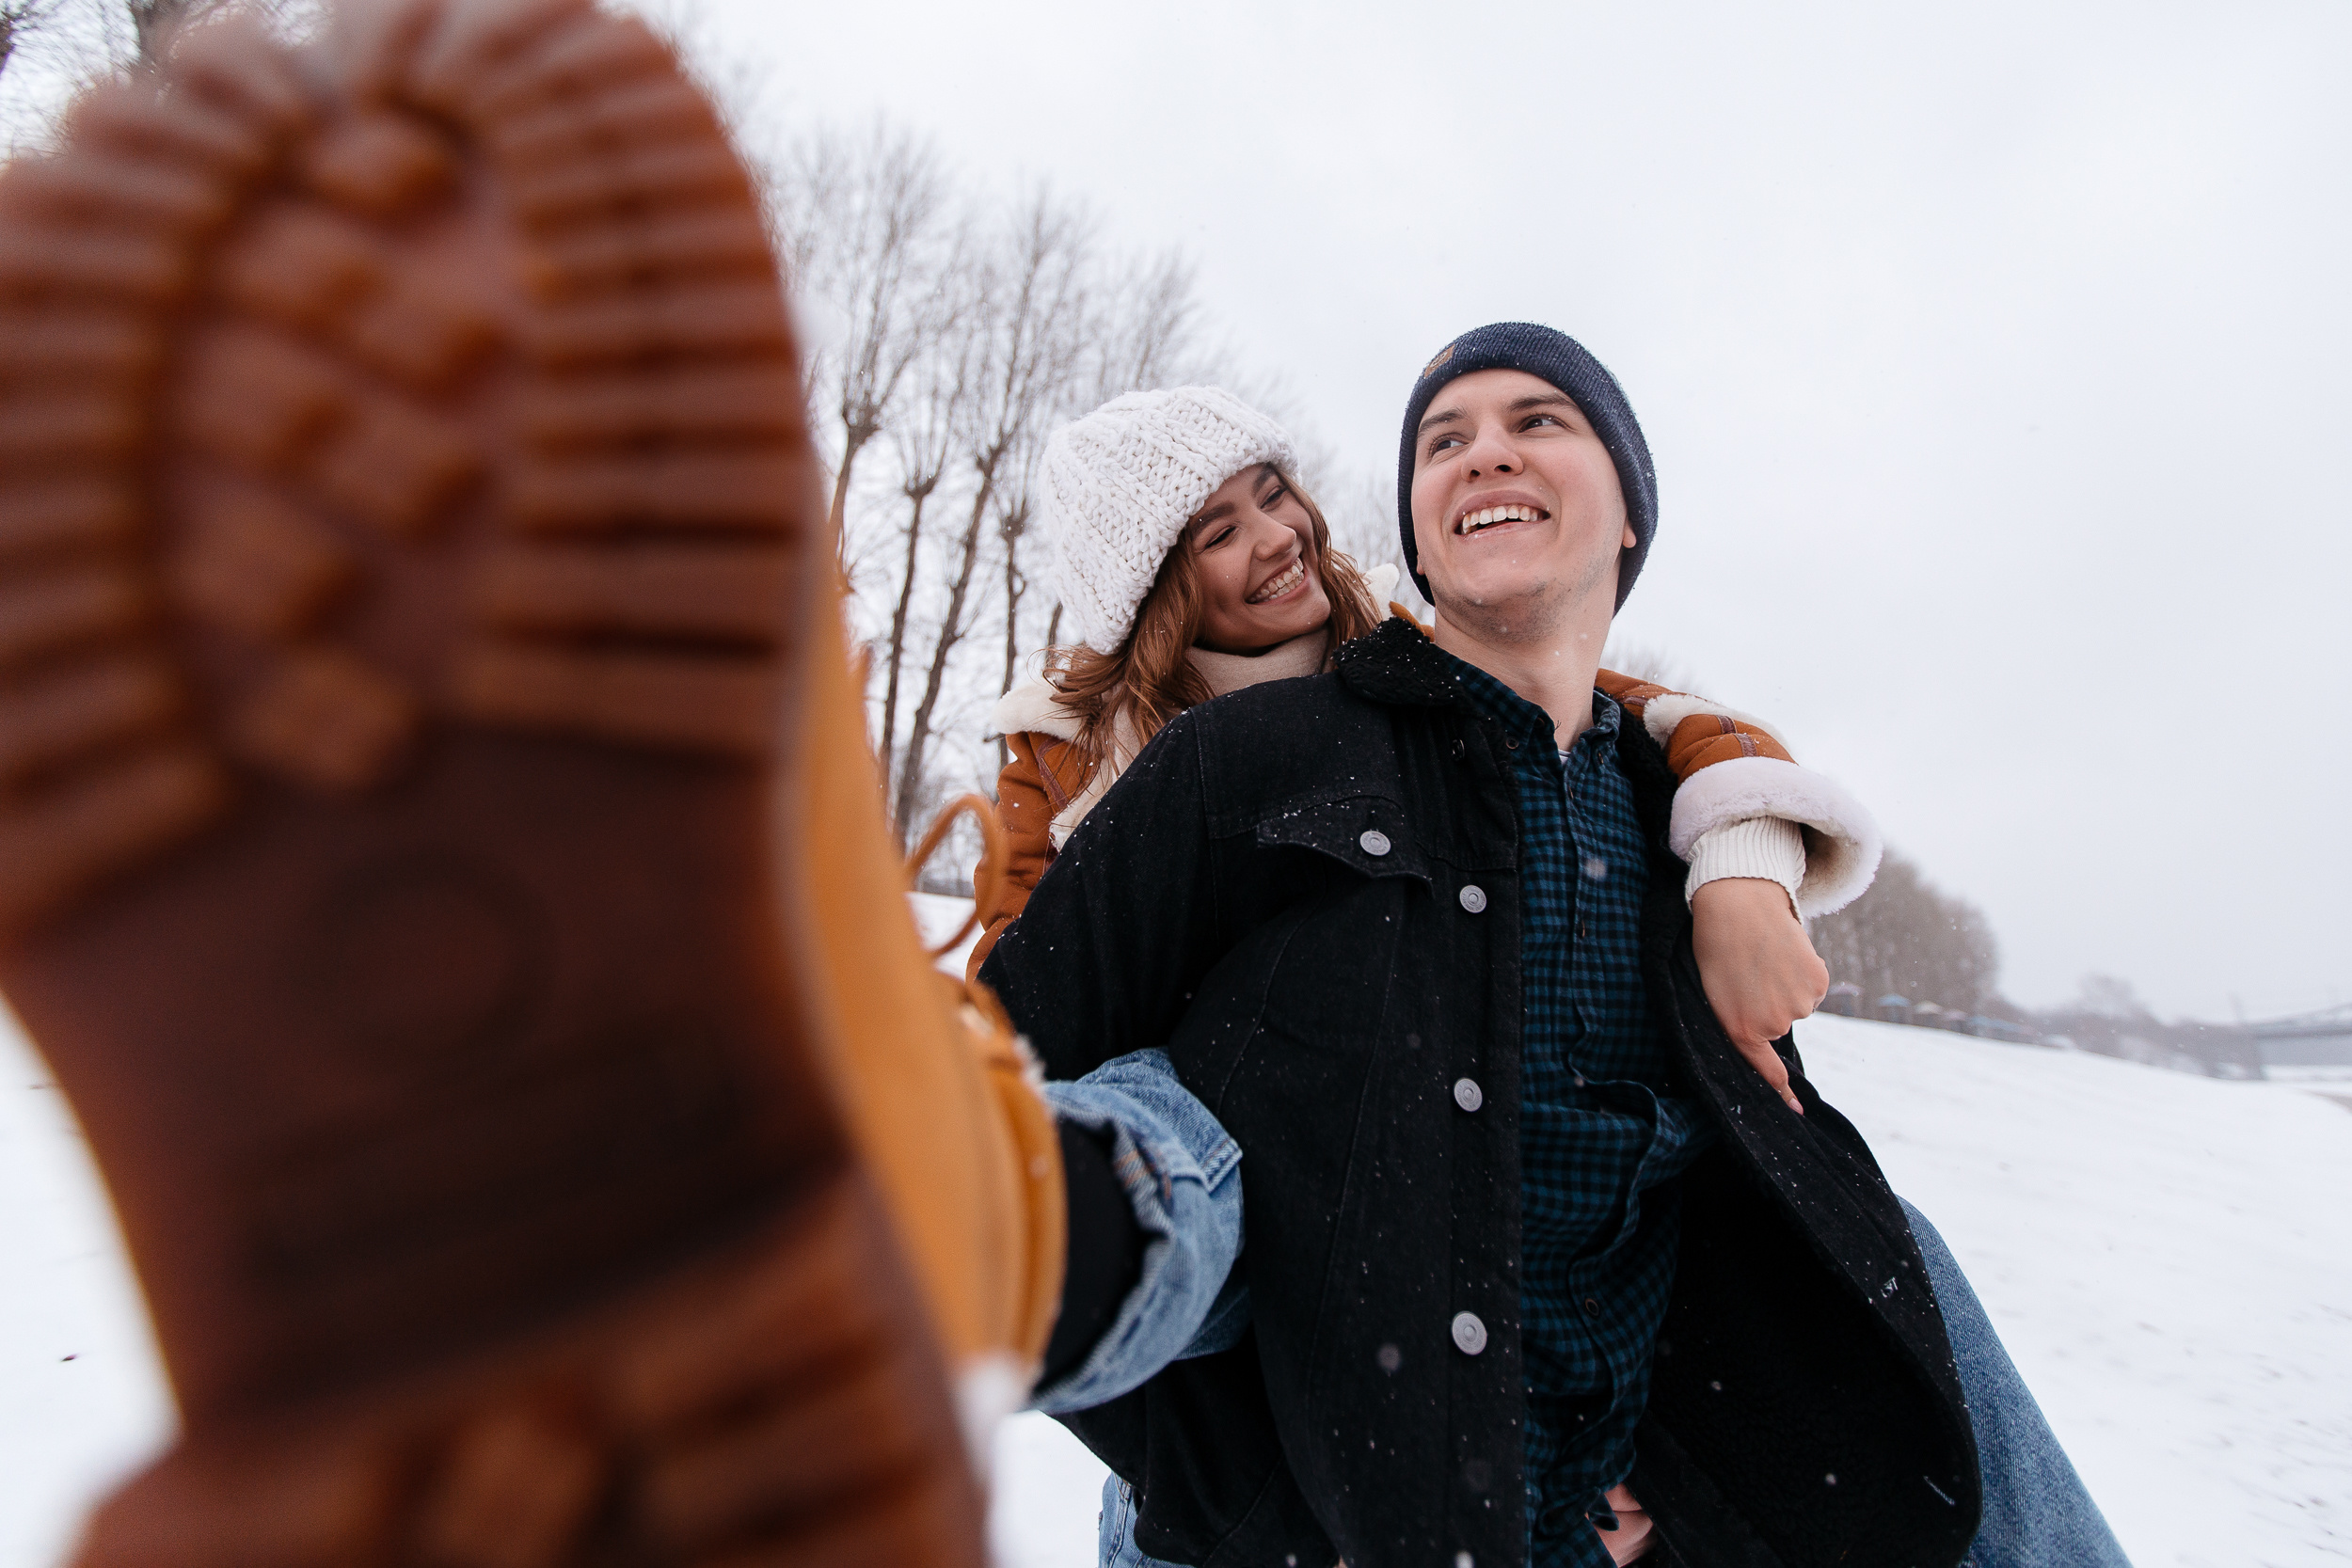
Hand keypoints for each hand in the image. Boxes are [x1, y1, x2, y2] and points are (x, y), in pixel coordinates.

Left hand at [1690, 877, 1828, 1113]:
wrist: (1737, 902)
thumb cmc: (1716, 946)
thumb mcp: (1713, 991)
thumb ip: (1737, 1021)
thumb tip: (1763, 1035)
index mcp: (1739, 1030)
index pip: (1765, 1070)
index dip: (1780, 1093)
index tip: (1796, 1113)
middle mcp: (1772, 1024)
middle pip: (1778, 1025)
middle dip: (1767, 1003)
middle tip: (1749, 973)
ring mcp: (1798, 1005)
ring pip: (1798, 1005)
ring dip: (1785, 985)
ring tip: (1764, 958)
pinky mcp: (1817, 982)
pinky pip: (1813, 987)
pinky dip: (1803, 972)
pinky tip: (1785, 952)